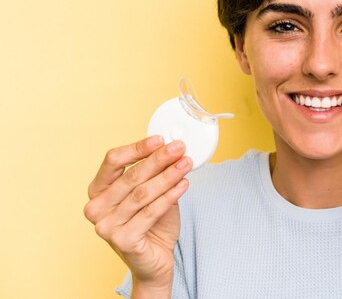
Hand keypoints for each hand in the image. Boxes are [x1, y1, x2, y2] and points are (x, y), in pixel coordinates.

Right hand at [83, 136, 191, 291]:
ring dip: (168, 176)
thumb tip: (171, 149)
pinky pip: (150, 212)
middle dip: (158, 159)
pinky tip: (183, 184)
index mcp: (97, 191)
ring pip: (142, 193)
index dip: (137, 148)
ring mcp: (106, 226)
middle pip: (130, 176)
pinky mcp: (122, 240)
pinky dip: (170, 196)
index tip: (160, 139)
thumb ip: (156, 173)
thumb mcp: (152, 192)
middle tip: (179, 148)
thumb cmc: (151, 225)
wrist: (154, 261)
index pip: (113, 161)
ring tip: (186, 164)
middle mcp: (96, 208)